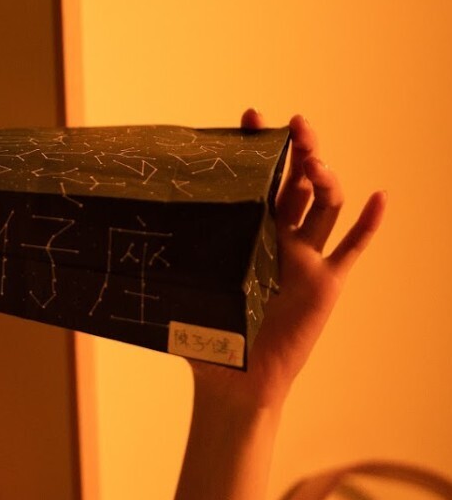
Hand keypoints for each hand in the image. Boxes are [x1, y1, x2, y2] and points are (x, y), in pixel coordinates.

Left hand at [191, 109, 385, 409]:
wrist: (231, 380)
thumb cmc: (202, 336)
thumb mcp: (182, 286)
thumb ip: (168, 258)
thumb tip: (119, 226)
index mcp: (244, 233)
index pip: (255, 181)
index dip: (258, 148)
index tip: (251, 118)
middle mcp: (278, 239)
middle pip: (296, 184)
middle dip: (297, 151)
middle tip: (293, 125)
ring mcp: (304, 259)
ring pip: (324, 206)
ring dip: (325, 178)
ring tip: (314, 158)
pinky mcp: (325, 283)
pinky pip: (352, 249)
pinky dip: (369, 223)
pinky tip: (380, 195)